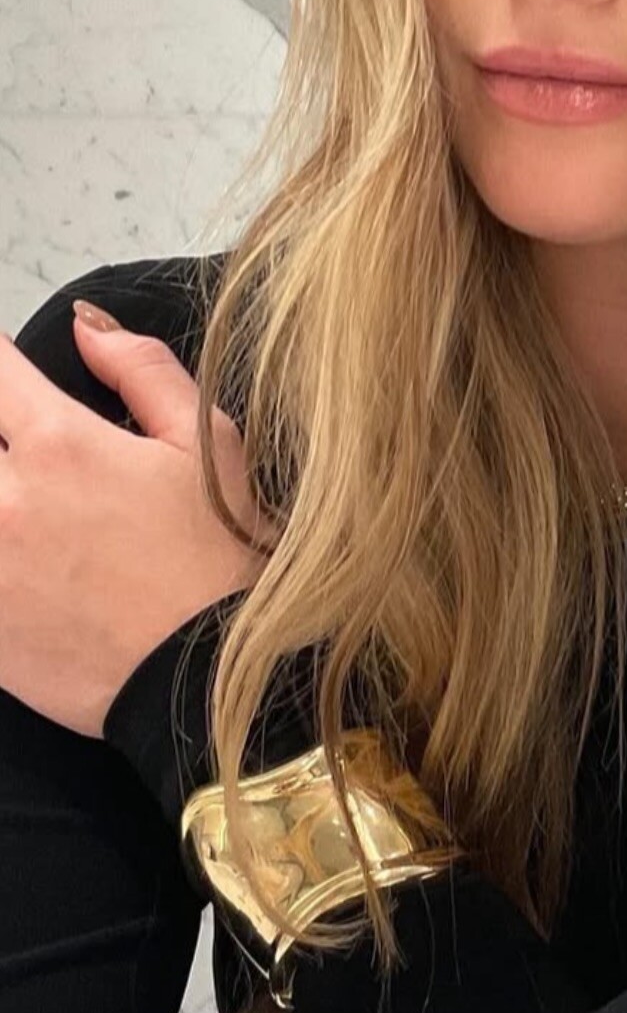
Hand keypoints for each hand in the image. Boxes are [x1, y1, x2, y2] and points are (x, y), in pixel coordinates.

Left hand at [0, 306, 275, 737]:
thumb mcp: (208, 447)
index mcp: (60, 445)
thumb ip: (142, 370)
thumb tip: (86, 326)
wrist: (210, 686)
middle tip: (17, 450)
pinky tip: (19, 559)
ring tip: (23, 511)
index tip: (7, 374)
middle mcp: (4, 501)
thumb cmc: (218, 566)